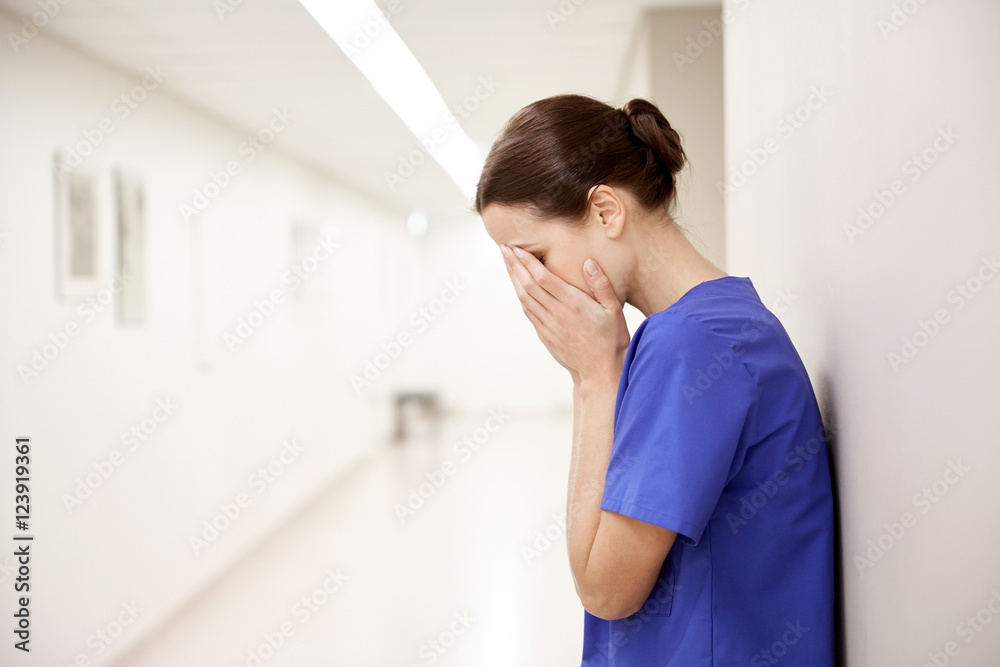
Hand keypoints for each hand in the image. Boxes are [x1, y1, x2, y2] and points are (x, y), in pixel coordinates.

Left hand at [500, 245, 629, 382]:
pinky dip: (520, 296)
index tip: (517, 249)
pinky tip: (517, 286)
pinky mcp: (545, 335)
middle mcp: (557, 314)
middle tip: (503, 249)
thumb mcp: (614, 309)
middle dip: (514, 266)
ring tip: (507, 263)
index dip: (528, 262)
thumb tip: (588, 263)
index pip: (543, 278)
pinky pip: (528, 312)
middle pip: (528, 286)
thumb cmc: (611, 339)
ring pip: (524, 298)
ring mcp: (548, 326)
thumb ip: (601, 285)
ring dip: (514, 279)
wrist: (601, 370)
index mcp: (573, 304)